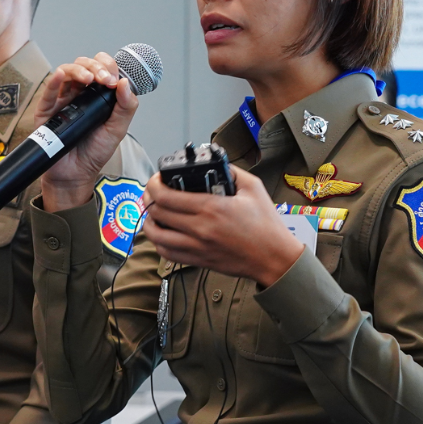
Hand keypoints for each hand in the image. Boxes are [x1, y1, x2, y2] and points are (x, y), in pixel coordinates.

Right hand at [34, 53, 139, 210]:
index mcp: (98, 95)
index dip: (109, 68)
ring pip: (67, 72)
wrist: (75, 174)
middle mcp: (79, 93)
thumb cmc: (94, 152)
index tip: (114, 80)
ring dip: (79, 69)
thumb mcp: (117, 130)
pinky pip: (48, 91)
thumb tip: (126, 84)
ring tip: (89, 78)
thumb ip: (125, 108)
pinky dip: (54, 80)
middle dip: (97, 66)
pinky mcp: (47, 110)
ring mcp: (62, 99)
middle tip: (105, 79)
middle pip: (84, 65)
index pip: (102, 69)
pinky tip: (62, 76)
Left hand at [143, 166, 302, 285]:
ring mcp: (197, 246)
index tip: (156, 179)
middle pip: (157, 213)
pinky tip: (162, 234)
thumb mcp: (254, 188)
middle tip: (152, 191)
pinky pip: (167, 254)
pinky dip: (158, 242)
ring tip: (152, 212)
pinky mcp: (198, 260)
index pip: (166, 196)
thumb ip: (232, 171)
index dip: (154, 184)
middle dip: (149, 198)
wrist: (274, 258)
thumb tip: (216, 163)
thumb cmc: (266, 226)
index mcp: (211, 208)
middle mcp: (200, 228)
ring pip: (156, 236)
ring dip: (149, 221)